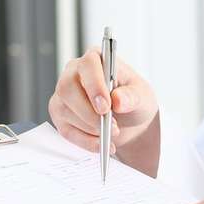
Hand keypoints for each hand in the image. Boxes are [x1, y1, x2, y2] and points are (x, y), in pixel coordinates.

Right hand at [49, 48, 160, 175]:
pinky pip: (66, 130)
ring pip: (65, 110)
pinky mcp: (60, 116)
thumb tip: (118, 100)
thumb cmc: (133, 98)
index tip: (106, 106)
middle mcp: (74, 74)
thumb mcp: (142, 95)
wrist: (129, 118)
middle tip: (111, 126)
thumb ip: (132, 96)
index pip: (88, 65)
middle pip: (68, 88)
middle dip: (89, 112)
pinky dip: (85, 141)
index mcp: (95, 59)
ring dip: (90, 127)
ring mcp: (63, 95)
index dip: (94, 85)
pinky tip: (102, 144)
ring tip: (113, 133)